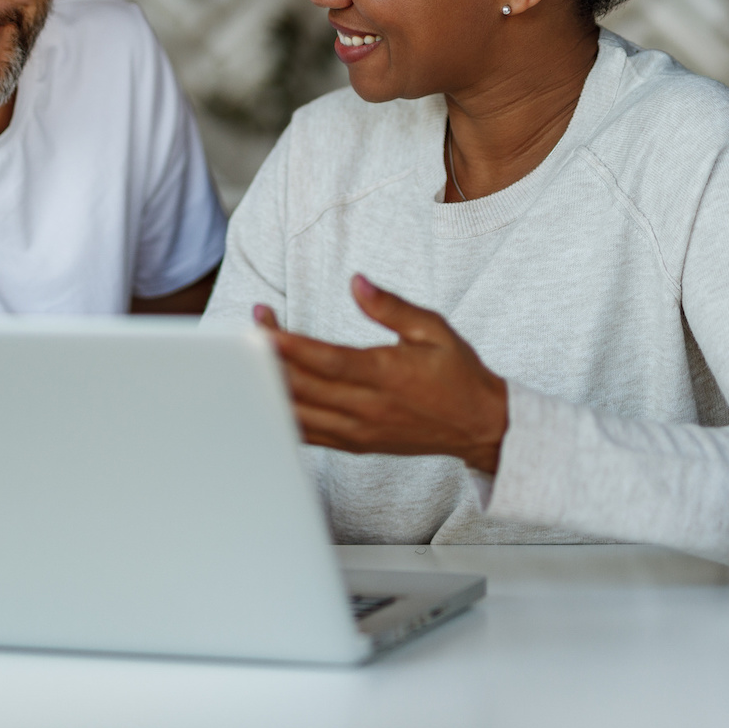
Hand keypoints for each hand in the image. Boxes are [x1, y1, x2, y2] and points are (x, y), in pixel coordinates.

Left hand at [255, 275, 509, 474]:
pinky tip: (264, 394)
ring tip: (250, 357)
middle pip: (304, 386)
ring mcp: (358, 432)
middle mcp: (367, 409)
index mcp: (386, 376)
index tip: (263, 327)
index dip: (291, 347)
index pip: (328, 362)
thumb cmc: (457, 373)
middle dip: (270, 358)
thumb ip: (391, 307)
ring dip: (269, 386)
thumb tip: (357, 282)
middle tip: (250, 329)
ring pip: (299, 414)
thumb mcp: (433, 329)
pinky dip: (282, 415)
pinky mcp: (354, 445)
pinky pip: (307, 434)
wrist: (478, 425)